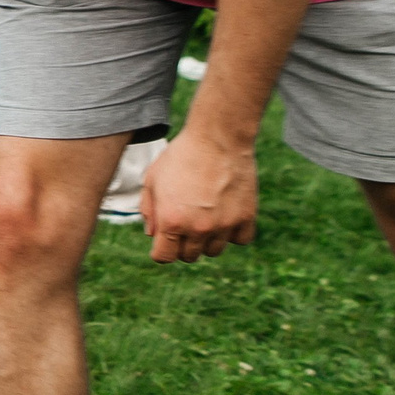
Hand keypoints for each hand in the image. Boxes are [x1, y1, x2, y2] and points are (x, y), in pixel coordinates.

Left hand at [138, 125, 259, 262]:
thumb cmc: (181, 155)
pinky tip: (226, 214)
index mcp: (171, 220)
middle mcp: (198, 228)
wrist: (217, 137)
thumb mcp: (153, 179)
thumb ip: (149, 210)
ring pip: (214, 251)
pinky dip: (233, 232)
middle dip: (183, 243)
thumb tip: (153, 234)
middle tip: (186, 220)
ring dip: (207, 239)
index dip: (161, 250)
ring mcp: (224, 225)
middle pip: (189, 256)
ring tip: (205, 214)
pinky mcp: (246, 217)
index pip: (163, 258)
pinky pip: (240, 240)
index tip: (165, 238)